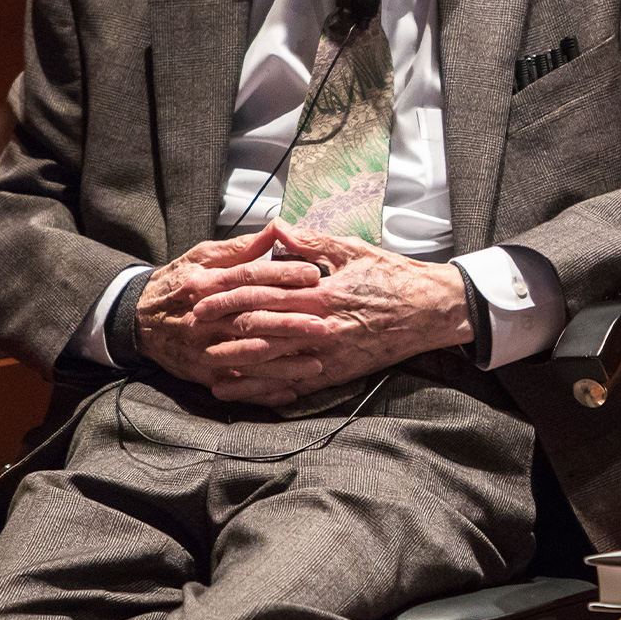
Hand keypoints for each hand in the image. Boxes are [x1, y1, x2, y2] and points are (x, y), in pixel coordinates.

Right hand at [134, 222, 330, 400]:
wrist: (136, 320)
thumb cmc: (178, 284)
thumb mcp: (203, 257)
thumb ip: (242, 247)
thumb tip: (277, 228)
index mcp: (206, 285)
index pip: (248, 278)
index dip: (281, 275)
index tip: (313, 275)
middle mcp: (204, 319)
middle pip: (250, 321)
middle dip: (288, 324)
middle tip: (322, 326)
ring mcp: (202, 349)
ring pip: (246, 357)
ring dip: (282, 363)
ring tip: (315, 363)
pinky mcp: (202, 373)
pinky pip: (235, 386)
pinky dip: (262, 391)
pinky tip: (289, 391)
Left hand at [186, 223, 473, 404]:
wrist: (431, 309)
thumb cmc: (392, 275)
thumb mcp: (352, 249)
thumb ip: (310, 242)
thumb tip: (275, 228)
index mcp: (321, 290)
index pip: (263, 291)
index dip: (227, 293)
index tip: (200, 294)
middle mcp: (321, 324)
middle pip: (260, 327)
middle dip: (222, 327)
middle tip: (189, 326)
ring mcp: (329, 352)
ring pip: (272, 360)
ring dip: (236, 362)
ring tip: (206, 362)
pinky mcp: (337, 373)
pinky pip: (295, 385)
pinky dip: (265, 389)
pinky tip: (242, 391)